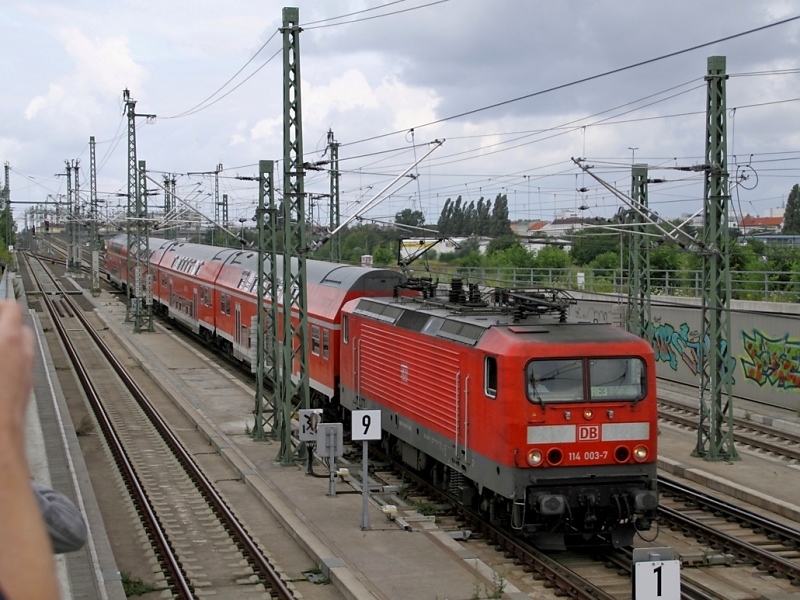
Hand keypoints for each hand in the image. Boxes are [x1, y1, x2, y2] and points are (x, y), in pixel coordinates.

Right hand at [0, 301, 33, 439]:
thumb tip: (2, 313)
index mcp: (9, 340)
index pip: (10, 307)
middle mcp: (24, 353)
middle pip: (18, 325)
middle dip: (2, 323)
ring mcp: (27, 371)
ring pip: (21, 346)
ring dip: (6, 343)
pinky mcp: (26, 387)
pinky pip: (20, 364)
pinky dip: (9, 360)